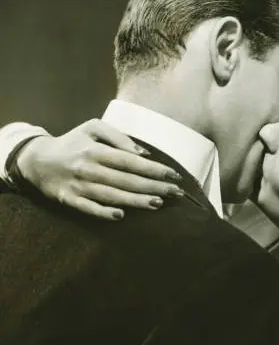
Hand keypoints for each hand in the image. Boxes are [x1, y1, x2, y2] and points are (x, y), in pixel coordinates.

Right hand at [17, 119, 183, 220]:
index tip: (174, 176)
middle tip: (176, 193)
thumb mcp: (92, 128)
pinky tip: (121, 216)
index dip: (154, 169)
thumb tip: (143, 154)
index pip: (131, 161)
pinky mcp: (69, 200)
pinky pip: (89, 208)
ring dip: (136, 200)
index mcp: (96, 150)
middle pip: (126, 180)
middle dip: (153, 186)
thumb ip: (118, 137)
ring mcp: (79, 186)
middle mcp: (88, 168)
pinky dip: (103, 212)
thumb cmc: (72, 142)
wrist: (36, 159)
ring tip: (158, 203)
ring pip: (112, 195)